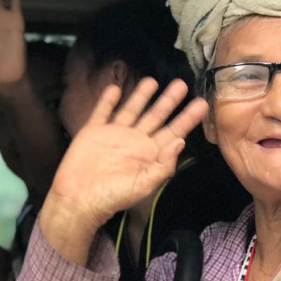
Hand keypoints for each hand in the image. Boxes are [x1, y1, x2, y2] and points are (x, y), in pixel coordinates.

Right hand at [39, 78, 208, 263]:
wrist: (80, 199)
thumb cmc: (114, 196)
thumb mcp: (144, 184)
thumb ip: (163, 164)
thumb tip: (181, 141)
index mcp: (150, 154)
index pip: (173, 132)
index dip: (187, 118)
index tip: (201, 104)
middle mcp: (135, 141)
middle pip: (156, 116)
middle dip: (169, 101)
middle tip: (181, 84)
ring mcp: (114, 134)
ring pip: (131, 110)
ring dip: (141, 95)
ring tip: (152, 81)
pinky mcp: (94, 131)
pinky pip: (102, 112)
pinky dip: (108, 100)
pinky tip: (115, 88)